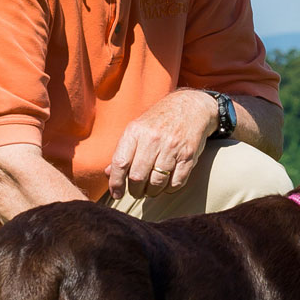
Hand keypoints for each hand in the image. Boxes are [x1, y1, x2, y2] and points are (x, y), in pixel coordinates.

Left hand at [104, 90, 218, 199]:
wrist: (190, 106)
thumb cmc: (159, 120)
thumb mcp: (137, 129)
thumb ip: (123, 151)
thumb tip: (109, 174)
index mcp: (135, 131)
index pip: (120, 163)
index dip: (116, 183)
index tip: (116, 194)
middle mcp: (153, 139)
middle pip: (138, 176)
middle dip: (135, 190)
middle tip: (136, 192)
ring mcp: (172, 147)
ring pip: (157, 182)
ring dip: (152, 192)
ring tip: (150, 189)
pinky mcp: (188, 155)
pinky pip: (176, 182)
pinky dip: (169, 189)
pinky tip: (166, 184)